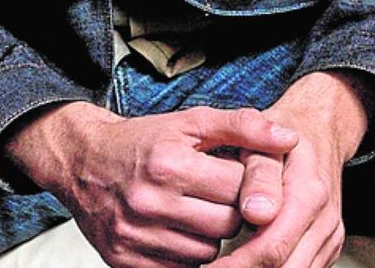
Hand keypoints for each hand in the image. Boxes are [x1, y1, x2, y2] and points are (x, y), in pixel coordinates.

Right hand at [0, 101, 298, 267]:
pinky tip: (183, 231)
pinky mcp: (125, 263)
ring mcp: (135, 237)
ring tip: (202, 212)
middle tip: (224, 198)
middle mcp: (150, 202)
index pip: (237, 189)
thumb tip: (290, 139)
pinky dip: (188, 256)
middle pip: (225, 226)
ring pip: (207, 254)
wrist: (84, 162)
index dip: (247, 184)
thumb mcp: (192, 121)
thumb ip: (243, 126)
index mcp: (169, 163)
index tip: (242, 176)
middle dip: (233, 213)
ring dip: (213, 238)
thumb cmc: (146, 141)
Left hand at [215, 71, 373, 267]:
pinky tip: (251, 266)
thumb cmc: (284, 138)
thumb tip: (257, 212)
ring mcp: (329, 234)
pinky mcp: (329, 245)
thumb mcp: (264, 143)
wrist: (318, 131)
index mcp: (307, 193)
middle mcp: (324, 219)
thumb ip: (258, 175)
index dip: (237, 267)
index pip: (271, 249)